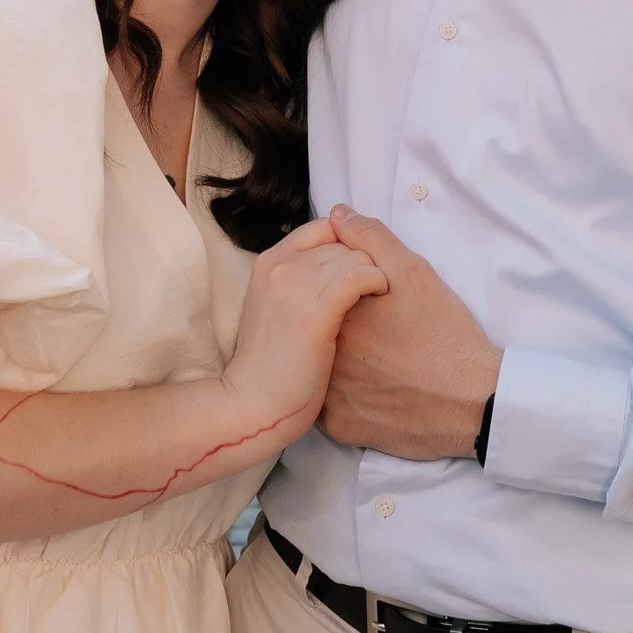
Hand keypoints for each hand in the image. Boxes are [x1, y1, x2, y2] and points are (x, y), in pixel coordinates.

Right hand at [221, 219, 388, 447]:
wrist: (254, 404)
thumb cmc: (272, 365)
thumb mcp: (275, 307)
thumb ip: (297, 278)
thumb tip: (331, 262)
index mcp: (270, 261)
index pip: (326, 227)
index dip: (350, 245)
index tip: (359, 274)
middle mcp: (281, 264)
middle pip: (344, 241)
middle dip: (365, 263)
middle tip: (374, 292)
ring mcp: (296, 284)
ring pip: (356, 256)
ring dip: (374, 275)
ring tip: (379, 301)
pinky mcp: (316, 310)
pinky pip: (360, 276)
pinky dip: (376, 284)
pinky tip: (379, 303)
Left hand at [317, 208, 500, 460]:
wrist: (474, 402)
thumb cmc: (445, 334)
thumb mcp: (414, 273)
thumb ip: (371, 239)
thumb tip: (338, 214)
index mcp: (336, 314)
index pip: (320, 292)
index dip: (345, 292)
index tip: (373, 302)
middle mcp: (322, 354)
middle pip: (319, 330)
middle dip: (341, 326)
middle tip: (379, 332)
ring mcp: (327, 396)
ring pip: (320, 368)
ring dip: (339, 361)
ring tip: (378, 359)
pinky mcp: (340, 428)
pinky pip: (331, 406)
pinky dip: (347, 396)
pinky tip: (376, 387)